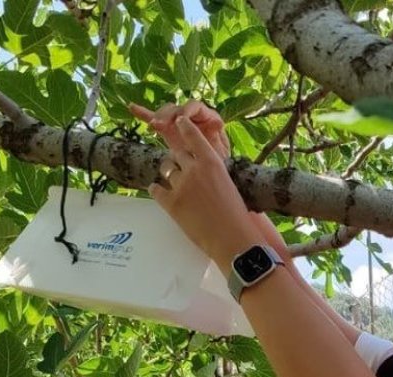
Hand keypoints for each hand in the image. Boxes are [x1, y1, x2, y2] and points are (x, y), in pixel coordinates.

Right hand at [129, 101, 229, 160]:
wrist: (213, 175)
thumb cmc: (219, 163)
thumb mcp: (221, 153)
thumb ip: (218, 139)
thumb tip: (218, 123)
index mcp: (207, 117)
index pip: (195, 106)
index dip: (187, 110)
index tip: (181, 118)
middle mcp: (192, 117)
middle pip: (177, 108)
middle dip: (168, 115)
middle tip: (160, 124)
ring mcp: (178, 123)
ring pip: (165, 114)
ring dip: (157, 117)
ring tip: (153, 126)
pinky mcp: (168, 130)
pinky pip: (156, 120)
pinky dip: (144, 114)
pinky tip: (132, 107)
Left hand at [146, 116, 253, 261]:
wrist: (232, 238)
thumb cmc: (236, 214)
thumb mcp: (228, 183)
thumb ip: (212, 172)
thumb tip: (199, 168)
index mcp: (212, 162)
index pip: (192, 135)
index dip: (184, 126)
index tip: (179, 121)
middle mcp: (194, 169)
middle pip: (177, 153)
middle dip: (177, 159)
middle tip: (181, 168)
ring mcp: (181, 186)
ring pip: (165, 169)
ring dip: (168, 174)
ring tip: (174, 183)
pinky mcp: (170, 203)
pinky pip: (155, 189)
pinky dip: (156, 190)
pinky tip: (160, 193)